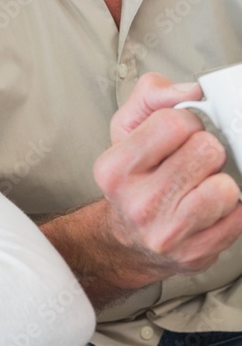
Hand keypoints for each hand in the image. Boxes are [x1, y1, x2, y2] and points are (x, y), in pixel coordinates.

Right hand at [93, 73, 241, 280]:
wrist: (129, 240)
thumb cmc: (132, 180)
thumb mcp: (126, 130)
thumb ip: (152, 96)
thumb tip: (192, 91)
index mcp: (116, 169)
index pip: (174, 122)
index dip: (187, 120)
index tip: (180, 132)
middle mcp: (139, 204)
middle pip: (206, 151)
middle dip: (206, 149)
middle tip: (191, 161)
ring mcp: (169, 233)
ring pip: (226, 188)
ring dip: (219, 181)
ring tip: (200, 186)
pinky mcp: (197, 254)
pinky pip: (239, 216)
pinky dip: (230, 209)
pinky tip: (207, 208)